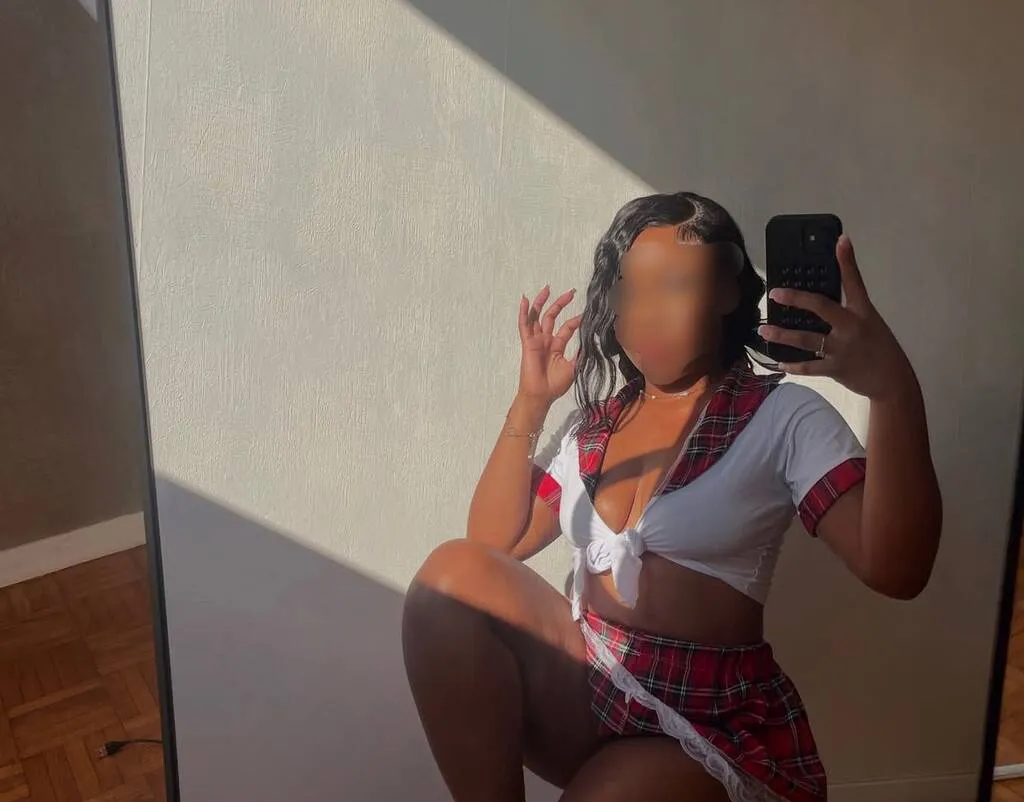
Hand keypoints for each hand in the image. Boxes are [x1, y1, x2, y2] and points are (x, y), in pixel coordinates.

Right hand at [517, 285, 581, 404]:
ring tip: (547, 288)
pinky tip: (525, 300)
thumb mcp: (574, 367)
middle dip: (560, 303)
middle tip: (570, 292)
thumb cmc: (555, 384)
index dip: (575, 320)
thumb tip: (592, 344)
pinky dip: (524, 313)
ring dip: (541, 302)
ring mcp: (536, 340)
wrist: (542, 394)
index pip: (566, 327)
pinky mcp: (528, 343)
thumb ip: (580, 354)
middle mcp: (546, 340)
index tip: (586, 313)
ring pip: (537, 317)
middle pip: (552, 317)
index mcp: (556, 346)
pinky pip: (524, 325)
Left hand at [758, 234, 913, 400]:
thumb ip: (849, 314)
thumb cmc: (881, 350)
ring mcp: (842, 348)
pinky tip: (779, 362)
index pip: (855, 282)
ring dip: (782, 335)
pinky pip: (809, 366)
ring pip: (806, 339)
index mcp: (864, 312)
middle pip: (820, 307)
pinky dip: (793, 365)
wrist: (893, 381)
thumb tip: (822, 306)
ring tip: (764, 329)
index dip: (848, 260)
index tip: (841, 240)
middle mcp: (852, 327)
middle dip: (796, 299)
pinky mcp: (836, 368)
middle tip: (774, 293)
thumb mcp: (871, 324)